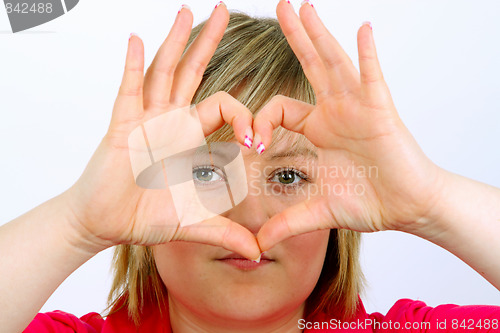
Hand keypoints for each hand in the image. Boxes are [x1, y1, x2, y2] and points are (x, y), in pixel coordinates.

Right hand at [63, 5, 260, 259]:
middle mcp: (170, 121)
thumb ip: (225, 232)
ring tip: (187, 13)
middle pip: (193, 73)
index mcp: (189, 136)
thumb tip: (259, 251)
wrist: (105, 223)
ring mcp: (145, 120)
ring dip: (175, 42)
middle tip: (222, 10)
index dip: (243, 116)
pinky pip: (128, 90)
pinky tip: (138, 40)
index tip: (255, 140)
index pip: (224, 107)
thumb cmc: (144, 217)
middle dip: (207, 43)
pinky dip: (133, 66)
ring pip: (164, 73)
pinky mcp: (121, 126)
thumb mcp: (192, 223)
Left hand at [255, 1, 446, 250]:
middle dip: (294, 38)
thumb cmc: (370, 202)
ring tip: (302, 7)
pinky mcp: (381, 111)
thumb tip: (256, 245)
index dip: (258, 119)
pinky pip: (373, 77)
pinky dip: (368, 55)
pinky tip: (363, 30)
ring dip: (318, 36)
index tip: (248, 140)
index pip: (278, 110)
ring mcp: (357, 108)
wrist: (407, 207)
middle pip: (309, 67)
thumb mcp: (319, 211)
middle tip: (280, 7)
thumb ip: (287, 223)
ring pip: (334, 64)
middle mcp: (335, 112)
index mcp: (317, 130)